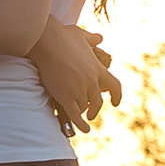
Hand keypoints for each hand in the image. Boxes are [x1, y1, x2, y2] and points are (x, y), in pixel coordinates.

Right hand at [30, 18, 119, 134]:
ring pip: (85, 108)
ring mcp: (79, 90)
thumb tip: (99, 37)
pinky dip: (81, 124)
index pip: (115, 86)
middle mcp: (92, 82)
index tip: (115, 102)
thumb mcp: (82, 36)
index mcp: (97, 69)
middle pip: (98, 101)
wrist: (47, 42)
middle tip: (91, 112)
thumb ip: (92, 39)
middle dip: (95, 108)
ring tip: (81, 116)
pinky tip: (84, 129)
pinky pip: (76, 115)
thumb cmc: (63, 36)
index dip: (116, 96)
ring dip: (84, 112)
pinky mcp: (66, 97)